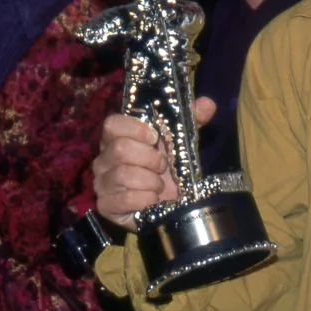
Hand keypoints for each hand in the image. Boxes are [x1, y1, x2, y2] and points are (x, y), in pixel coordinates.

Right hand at [92, 97, 216, 230]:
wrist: (165, 206)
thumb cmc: (168, 171)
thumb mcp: (180, 143)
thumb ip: (191, 121)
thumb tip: (208, 104)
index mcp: (118, 138)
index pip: (112, 124)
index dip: (135, 128)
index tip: (155, 137)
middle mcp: (104, 158)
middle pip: (120, 148)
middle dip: (150, 158)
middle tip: (163, 166)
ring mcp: (102, 182)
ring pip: (122, 174)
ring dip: (150, 181)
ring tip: (160, 185)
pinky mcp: (105, 205)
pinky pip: (123, 199)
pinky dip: (145, 198)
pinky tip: (153, 200)